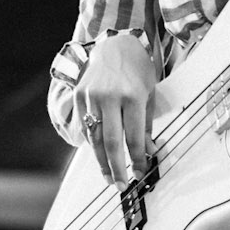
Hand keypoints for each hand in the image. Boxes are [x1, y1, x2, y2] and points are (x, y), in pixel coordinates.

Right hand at [74, 35, 155, 185]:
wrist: (114, 45)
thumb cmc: (136, 70)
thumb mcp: (149, 94)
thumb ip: (146, 124)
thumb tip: (149, 152)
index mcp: (132, 96)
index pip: (133, 137)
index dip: (136, 159)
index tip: (138, 173)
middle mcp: (110, 97)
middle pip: (111, 142)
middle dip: (116, 167)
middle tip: (121, 185)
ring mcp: (92, 96)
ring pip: (94, 138)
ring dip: (101, 161)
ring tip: (109, 177)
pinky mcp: (79, 95)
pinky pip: (84, 126)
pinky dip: (91, 143)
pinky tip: (99, 155)